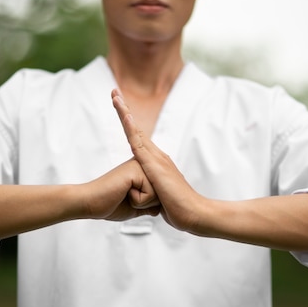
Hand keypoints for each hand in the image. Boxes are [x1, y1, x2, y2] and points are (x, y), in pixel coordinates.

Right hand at [82, 158, 159, 221]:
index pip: (160, 192)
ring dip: (142, 202)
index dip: (146, 204)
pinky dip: (138, 200)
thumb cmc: (110, 205)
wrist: (90, 203)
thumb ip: (148, 206)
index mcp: (142, 171)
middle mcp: (142, 164)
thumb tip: (159, 208)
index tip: (127, 198)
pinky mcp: (136, 170)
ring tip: (125, 195)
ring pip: (158, 194)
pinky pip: (151, 194)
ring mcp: (140, 165)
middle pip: (162, 193)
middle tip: (126, 197)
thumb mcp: (135, 207)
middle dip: (146, 204)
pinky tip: (124, 193)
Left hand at [111, 89, 204, 230]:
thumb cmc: (178, 210)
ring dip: (124, 113)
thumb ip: (153, 193)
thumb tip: (148, 197)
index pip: (138, 138)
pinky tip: (125, 117)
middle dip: (124, 109)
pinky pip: (139, 143)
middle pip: (136, 128)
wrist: (194, 214)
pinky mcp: (155, 165)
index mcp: (157, 162)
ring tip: (115, 97)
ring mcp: (156, 158)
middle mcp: (157, 156)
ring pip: (136, 131)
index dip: (128, 123)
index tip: (119, 108)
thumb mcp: (160, 199)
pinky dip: (131, 128)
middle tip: (113, 92)